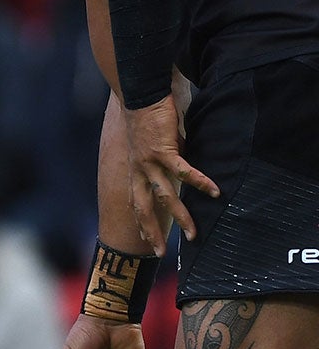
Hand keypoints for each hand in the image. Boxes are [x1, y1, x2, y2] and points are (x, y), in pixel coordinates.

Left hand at [122, 94, 216, 242]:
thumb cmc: (150, 118)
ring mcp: (149, 161)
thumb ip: (166, 161)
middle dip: (151, 232)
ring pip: (165, 196)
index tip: (147, 243)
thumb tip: (182, 171)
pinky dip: (199, 181)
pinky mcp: (163, 149)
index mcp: (134, 170)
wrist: (142, 95)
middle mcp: (138, 170)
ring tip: (193, 233)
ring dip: (180, 216)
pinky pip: (183, 171)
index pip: (136, 203)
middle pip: (143, 208)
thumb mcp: (156, 146)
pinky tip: (214, 192)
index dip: (141, 223)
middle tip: (160, 254)